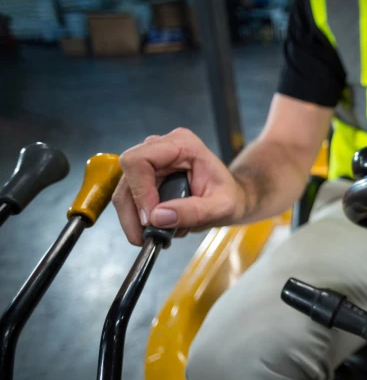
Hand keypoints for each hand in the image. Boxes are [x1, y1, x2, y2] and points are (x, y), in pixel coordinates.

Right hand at [112, 128, 245, 244]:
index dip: (139, 191)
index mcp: (182, 144)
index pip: (140, 160)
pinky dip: (137, 218)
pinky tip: (156, 228)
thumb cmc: (229, 196)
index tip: (150, 219)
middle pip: (127, 176)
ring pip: (123, 190)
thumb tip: (157, 217)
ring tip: (156, 236)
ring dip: (133, 219)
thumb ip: (194, 211)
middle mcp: (162, 147)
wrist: (230, 198)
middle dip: (133, 211)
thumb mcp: (221, 207)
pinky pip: (129, 198)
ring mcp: (152, 161)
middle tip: (147, 236)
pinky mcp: (146, 176)